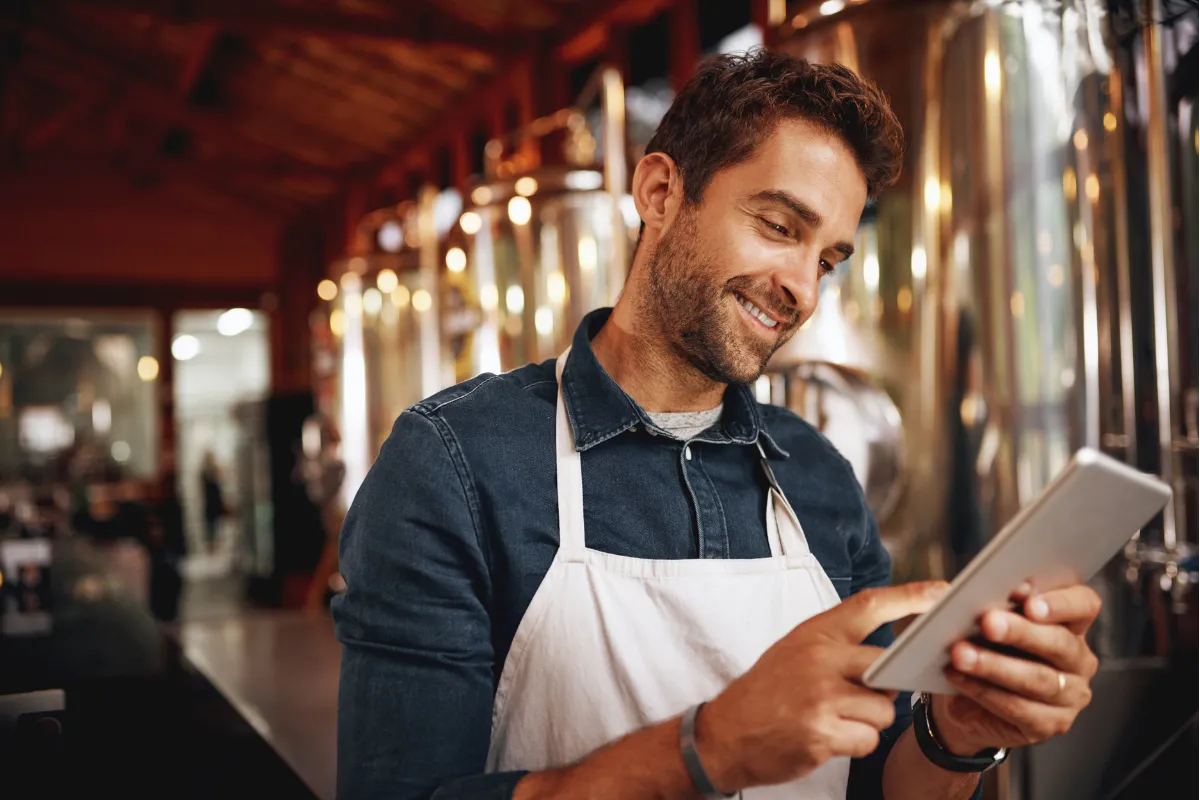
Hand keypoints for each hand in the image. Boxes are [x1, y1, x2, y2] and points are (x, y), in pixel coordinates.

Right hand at [697, 581, 948, 790]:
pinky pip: (869, 739)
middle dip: (886, 686)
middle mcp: (819, 660)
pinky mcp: (822, 734)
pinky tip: (830, 737)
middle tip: (862, 693)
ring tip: (836, 718)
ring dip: (869, 720)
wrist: (725, 733)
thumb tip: (893, 653)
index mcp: (814, 633)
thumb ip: (839, 646)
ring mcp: (821, 698)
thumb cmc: (767, 691)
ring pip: (884, 709)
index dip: (910, 597)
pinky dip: (857, 743)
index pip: (870, 605)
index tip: (942, 592)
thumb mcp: (796, 650)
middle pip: (888, 667)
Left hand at [931, 583, 1101, 755]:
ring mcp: (1070, 694)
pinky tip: (958, 677)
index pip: (1084, 604)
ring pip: (1038, 679)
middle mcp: (1077, 658)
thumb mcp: (972, 615)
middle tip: (988, 622)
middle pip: (1059, 642)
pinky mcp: (1050, 723)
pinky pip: (1020, 708)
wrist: (960, 699)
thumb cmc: (975, 645)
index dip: (1060, 601)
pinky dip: (984, 691)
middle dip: (1021, 632)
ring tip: (961, 653)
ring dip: (995, 665)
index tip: (1027, 599)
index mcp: (1068, 621)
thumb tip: (960, 592)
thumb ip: (974, 599)